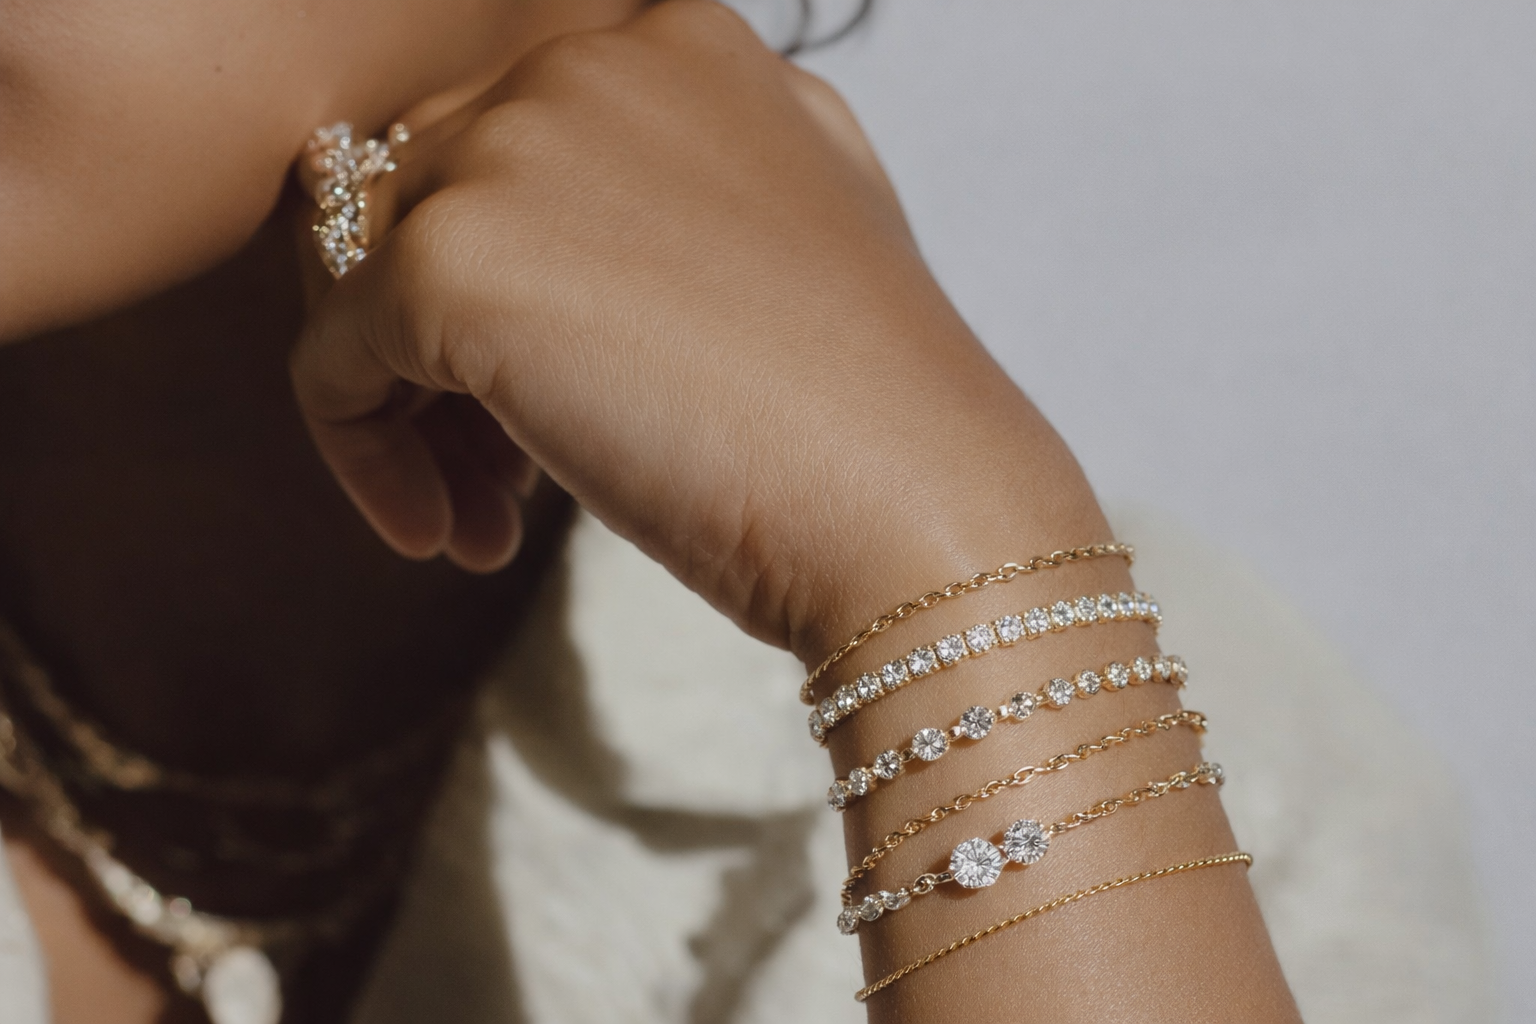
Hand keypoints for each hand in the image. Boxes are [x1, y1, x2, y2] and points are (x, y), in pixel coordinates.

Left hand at [291, 0, 1102, 657]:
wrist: (914, 501)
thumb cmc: (864, 404)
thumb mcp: (795, 223)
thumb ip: (678, 175)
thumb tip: (561, 220)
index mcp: (675, 43)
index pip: (506, 142)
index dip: (512, 276)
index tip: (545, 395)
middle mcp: (583, 60)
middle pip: (421, 202)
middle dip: (445, 348)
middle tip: (499, 481)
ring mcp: (513, 145)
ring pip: (364, 277)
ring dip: (410, 408)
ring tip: (478, 521)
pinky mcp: (452, 255)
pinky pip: (334, 359)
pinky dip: (366, 454)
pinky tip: (448, 538)